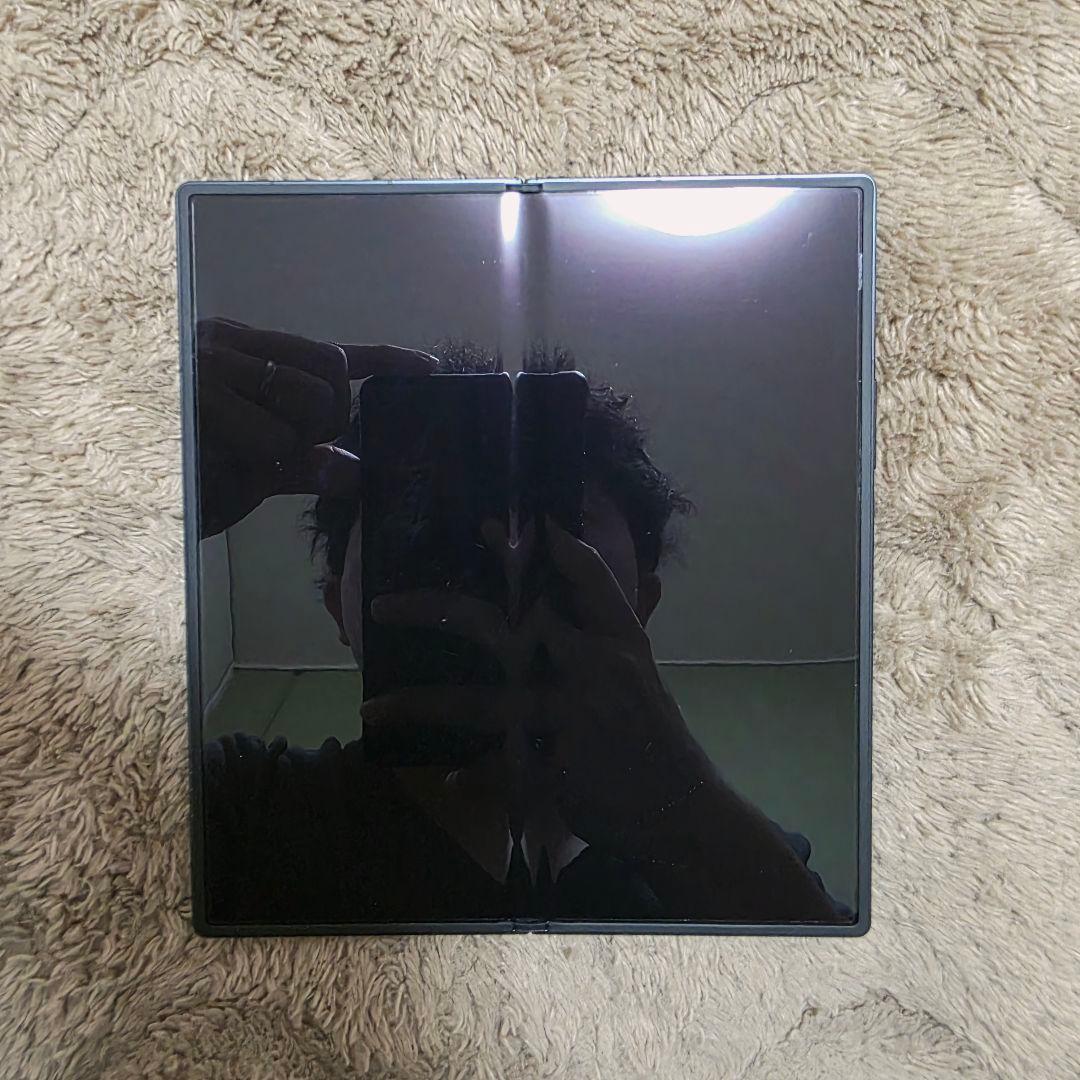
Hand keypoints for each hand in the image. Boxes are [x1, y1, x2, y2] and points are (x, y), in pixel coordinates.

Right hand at [195, 318, 434, 534]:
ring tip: (246, 457)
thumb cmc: (184, 478)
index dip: (384, 360)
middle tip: (284, 451)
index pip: (330, 351)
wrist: (120, 498)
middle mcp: (228, 350)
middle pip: (332, 380)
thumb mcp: (252, 469)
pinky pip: (277, 434)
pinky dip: (290, 459)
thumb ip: (304, 464)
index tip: (427, 368)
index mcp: (242, 352)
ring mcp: (213, 372)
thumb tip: (354, 471)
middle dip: (328, 426)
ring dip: (296, 448)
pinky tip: (279, 459)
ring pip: (312, 407)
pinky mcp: (199, 406)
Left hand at [366, 518, 712, 850]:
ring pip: (481, 703)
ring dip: (421, 704)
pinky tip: (449, 778)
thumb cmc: (654, 735)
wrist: (683, 812)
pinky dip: (472, 775)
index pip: (585, 577)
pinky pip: (498, 770)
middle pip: (508, 625)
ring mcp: (576, 721)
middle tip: (382, 605)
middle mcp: (597, 669)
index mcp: (620, 641)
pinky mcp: (561, 772)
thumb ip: (600, 622)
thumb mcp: (638, 669)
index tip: (491, 522)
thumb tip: (563, 562)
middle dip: (439, 609)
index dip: (542, 545)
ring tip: (375, 705)